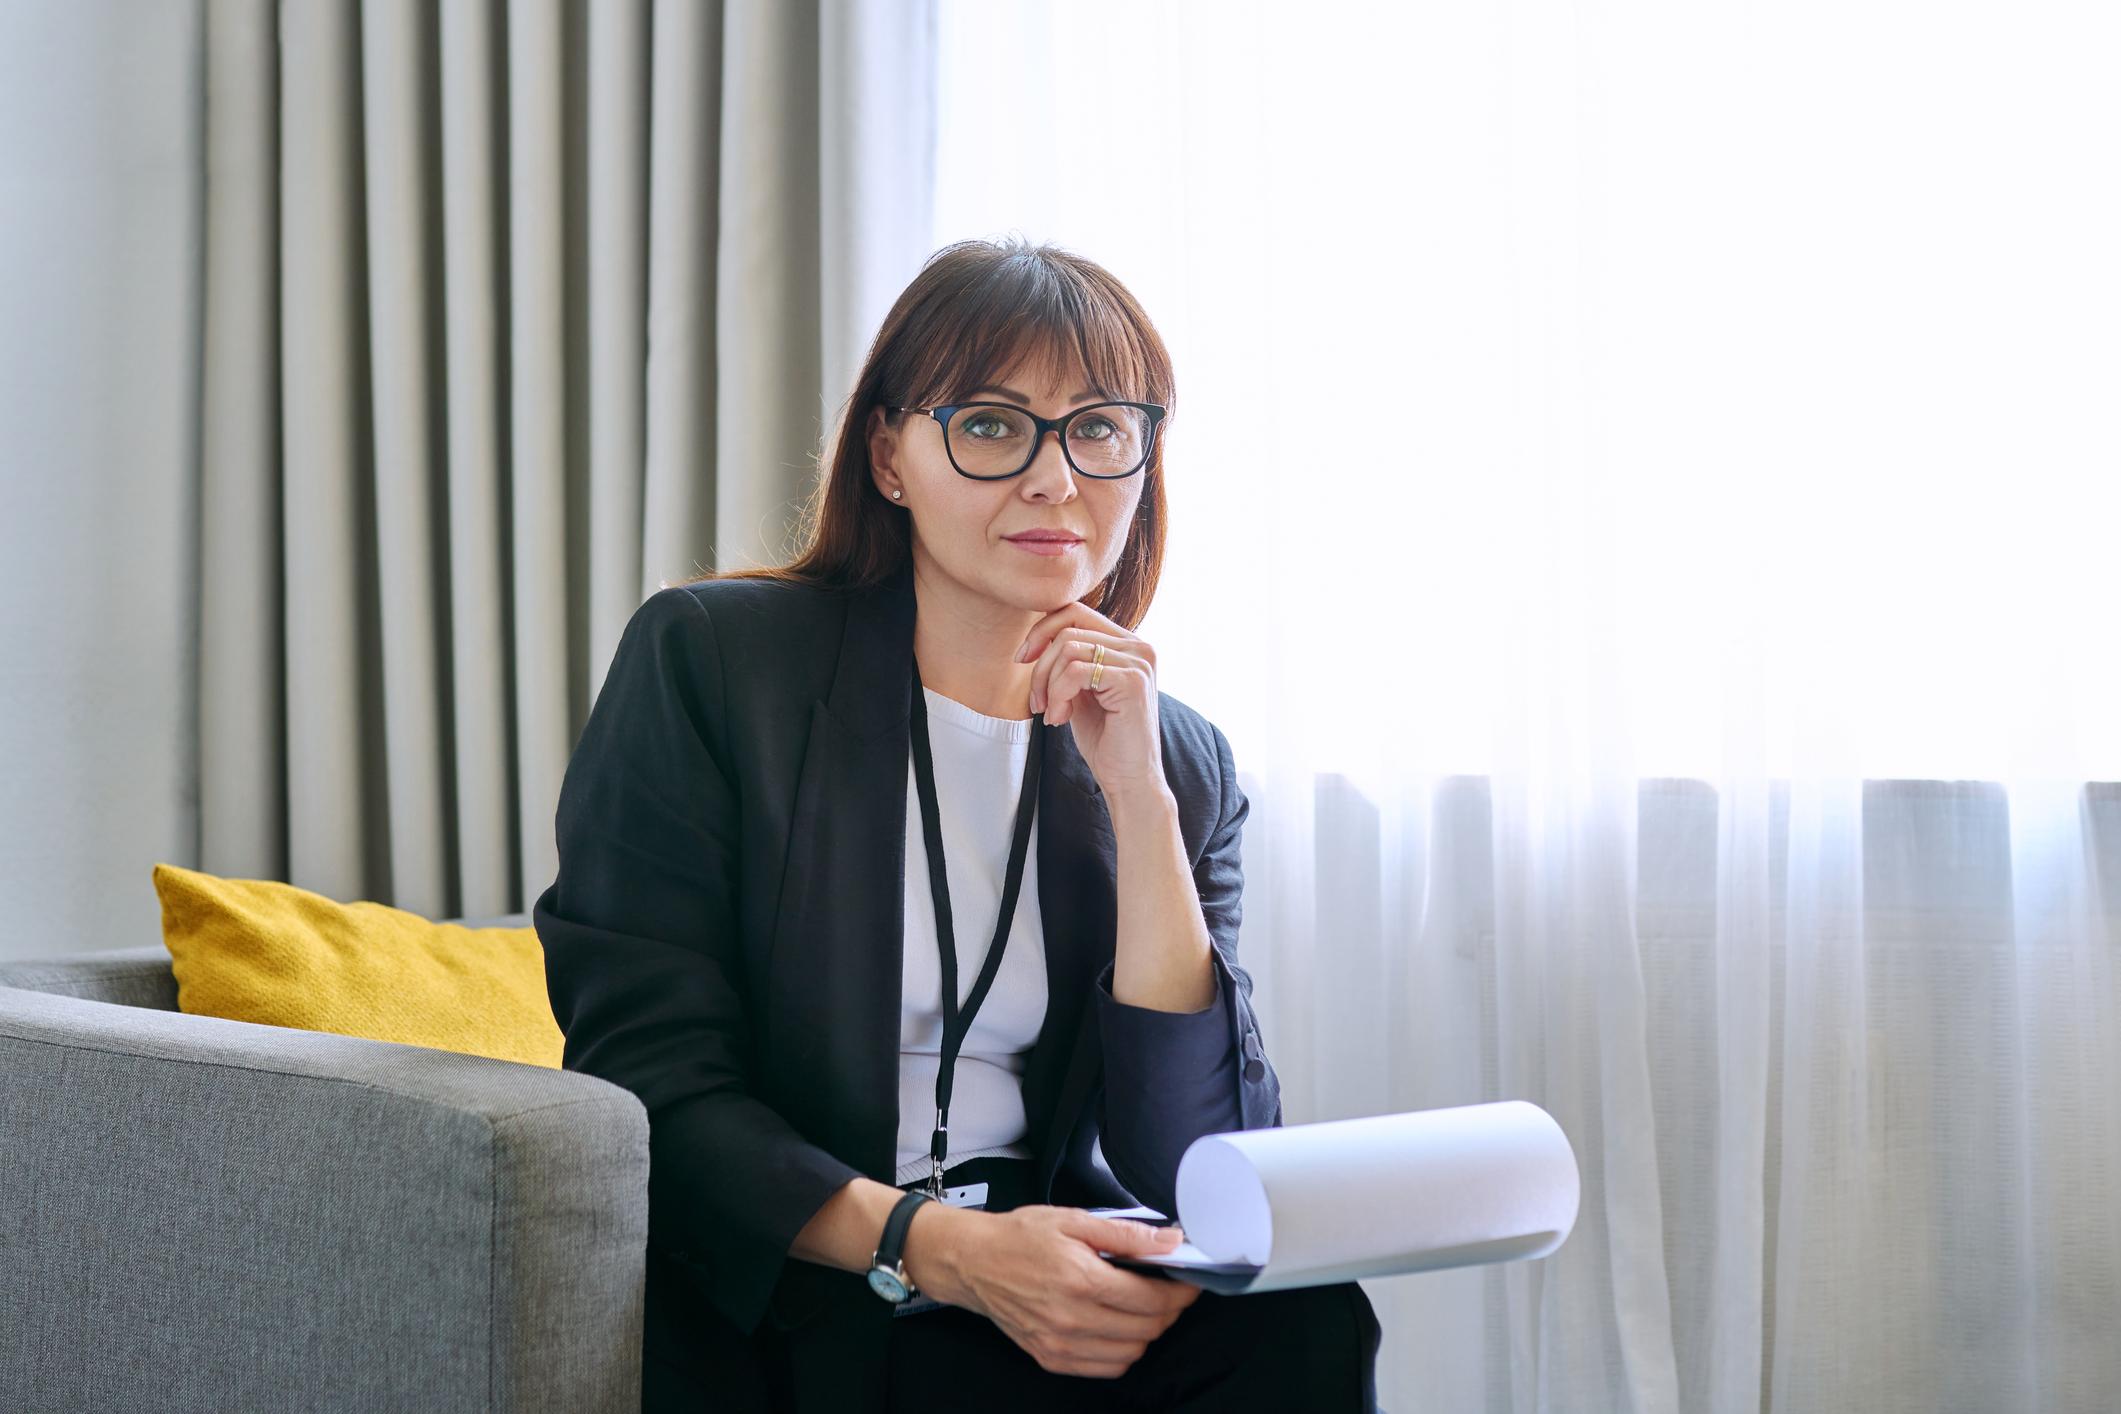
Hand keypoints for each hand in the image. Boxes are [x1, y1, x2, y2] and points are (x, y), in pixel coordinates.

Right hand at [943, 1205, 1201, 1378]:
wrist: (972, 1261)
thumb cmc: (1019, 1236)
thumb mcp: (1074, 1220)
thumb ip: (1126, 1234)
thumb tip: (1169, 1241)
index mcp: (1080, 1279)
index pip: (1152, 1299)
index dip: (1180, 1292)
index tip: (1189, 1282)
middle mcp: (1071, 1318)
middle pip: (1147, 1329)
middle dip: (1169, 1310)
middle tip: (1170, 1291)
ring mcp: (1060, 1343)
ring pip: (1131, 1353)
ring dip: (1147, 1332)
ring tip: (1142, 1307)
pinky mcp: (1050, 1357)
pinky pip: (1105, 1368)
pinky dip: (1122, 1352)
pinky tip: (1118, 1328)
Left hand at [1014, 604, 1164, 796]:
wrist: (1130, 780)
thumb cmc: (1106, 740)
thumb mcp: (1081, 691)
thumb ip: (1070, 661)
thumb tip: (1039, 636)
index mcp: (1129, 644)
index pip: (1076, 612)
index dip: (1042, 630)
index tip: (1023, 659)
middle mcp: (1139, 646)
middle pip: (1068, 628)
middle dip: (1041, 665)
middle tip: (1037, 702)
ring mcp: (1139, 662)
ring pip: (1068, 648)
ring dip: (1048, 685)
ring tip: (1052, 714)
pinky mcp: (1132, 681)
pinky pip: (1075, 671)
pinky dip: (1058, 696)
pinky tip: (1061, 719)